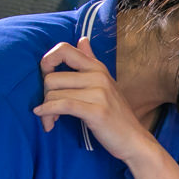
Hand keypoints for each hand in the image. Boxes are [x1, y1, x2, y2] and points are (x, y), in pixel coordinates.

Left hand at [34, 37, 152, 162]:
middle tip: (47, 109)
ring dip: (46, 110)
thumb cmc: (116, 114)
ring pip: (54, 94)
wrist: (133, 139)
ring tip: (51, 120)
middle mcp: (98, 76)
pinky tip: (47, 121)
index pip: (64, 49)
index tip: (45, 77)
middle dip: (44, 95)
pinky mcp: (96, 111)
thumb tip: (82, 39)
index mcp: (97, 67)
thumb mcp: (105, 83)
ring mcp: (99, 93)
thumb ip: (90, 60)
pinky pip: (63, 106)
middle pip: (52, 77)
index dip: (47, 61)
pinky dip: (48, 113)